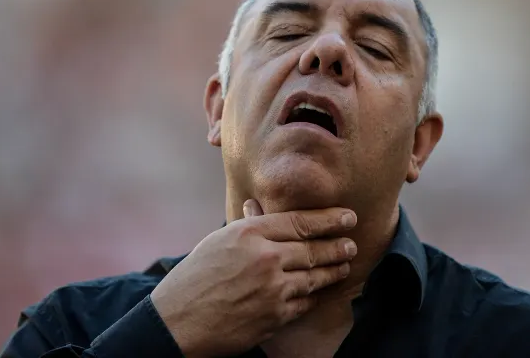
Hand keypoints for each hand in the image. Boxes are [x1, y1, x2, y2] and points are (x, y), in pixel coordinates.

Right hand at [150, 200, 357, 357]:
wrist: (178, 322)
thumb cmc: (193, 278)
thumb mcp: (218, 242)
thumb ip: (246, 226)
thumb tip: (260, 209)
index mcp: (248, 233)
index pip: (300, 221)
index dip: (329, 219)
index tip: (348, 217)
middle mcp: (264, 257)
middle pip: (313, 248)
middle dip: (337, 245)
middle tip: (351, 244)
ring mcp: (272, 288)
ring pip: (314, 276)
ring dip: (333, 270)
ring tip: (344, 265)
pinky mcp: (275, 315)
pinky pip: (305, 302)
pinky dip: (316, 295)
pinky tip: (322, 290)